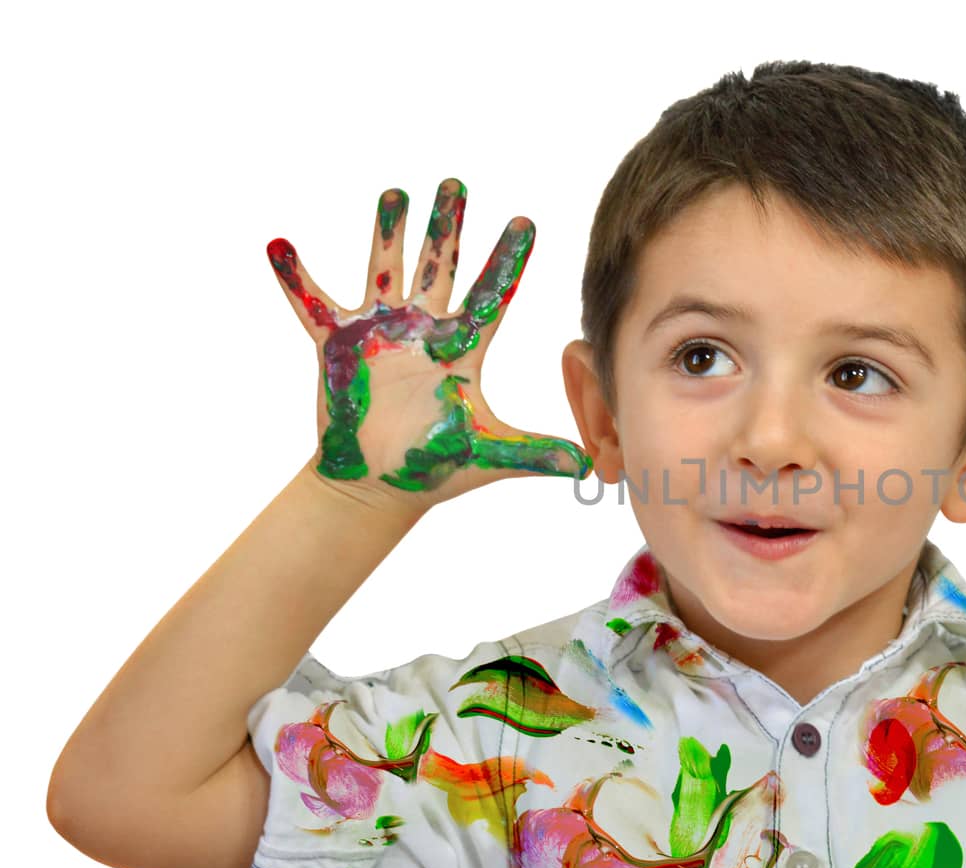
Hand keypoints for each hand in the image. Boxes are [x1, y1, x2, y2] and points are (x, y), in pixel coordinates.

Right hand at [269, 179, 591, 511]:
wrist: (377, 486)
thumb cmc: (433, 468)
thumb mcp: (488, 455)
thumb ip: (534, 453)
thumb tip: (586, 464)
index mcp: (462, 350)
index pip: (491, 295)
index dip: (506, 260)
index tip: (525, 221)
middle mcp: (423, 331)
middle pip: (439, 268)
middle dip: (447, 226)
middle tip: (456, 183)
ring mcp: (380, 332)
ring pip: (385, 270)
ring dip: (388, 233)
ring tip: (395, 193)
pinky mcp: (337, 345)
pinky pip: (312, 304)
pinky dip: (294, 277)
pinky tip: (278, 244)